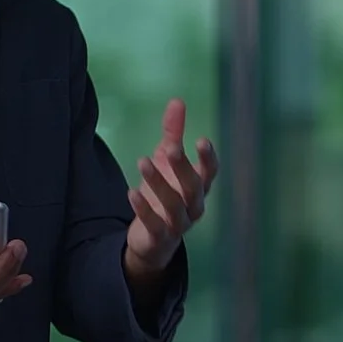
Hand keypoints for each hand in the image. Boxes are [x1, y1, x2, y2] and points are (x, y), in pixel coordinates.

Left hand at [123, 98, 218, 280]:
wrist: (154, 241)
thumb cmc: (165, 194)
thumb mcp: (167, 162)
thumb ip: (173, 134)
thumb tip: (177, 101)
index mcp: (199, 187)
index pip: (210, 173)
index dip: (208, 159)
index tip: (202, 140)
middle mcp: (193, 206)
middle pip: (194, 187)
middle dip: (184, 167)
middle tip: (172, 148)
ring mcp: (178, 224)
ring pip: (174, 205)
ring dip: (159, 183)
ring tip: (142, 161)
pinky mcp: (159, 237)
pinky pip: (154, 224)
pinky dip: (144, 210)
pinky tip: (132, 192)